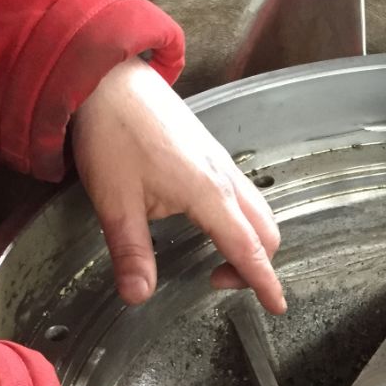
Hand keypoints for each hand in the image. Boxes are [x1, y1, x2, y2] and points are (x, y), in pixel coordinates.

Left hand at [71, 58, 286, 313]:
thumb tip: (138, 295)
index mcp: (208, 194)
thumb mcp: (115, 203)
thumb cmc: (112, 133)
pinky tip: (214, 224)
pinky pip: (246, 192)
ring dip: (253, 242)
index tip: (277, 306)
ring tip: (218, 259)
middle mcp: (225, 178)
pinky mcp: (212, 152)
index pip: (248, 249)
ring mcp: (222, 162)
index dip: (264, 282)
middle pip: (266, 232)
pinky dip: (245, 219)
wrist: (107, 78)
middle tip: (220, 282)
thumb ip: (132, 253)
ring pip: (260, 211)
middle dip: (257, 265)